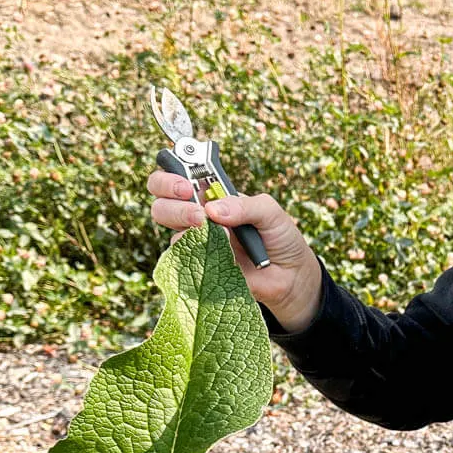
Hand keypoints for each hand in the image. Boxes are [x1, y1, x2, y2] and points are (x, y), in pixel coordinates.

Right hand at [146, 167, 322, 330]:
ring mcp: (196, 242)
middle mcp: (198, 216)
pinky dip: (193, 252)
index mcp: (213, 196)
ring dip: (183, 224)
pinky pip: (182, 258)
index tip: (186, 183)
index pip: (177, 177)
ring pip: (168, 230)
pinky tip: (212, 253)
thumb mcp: (270, 212)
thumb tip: (213, 210)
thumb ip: (244, 205)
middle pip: (161, 203)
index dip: (170, 176)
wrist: (290, 276)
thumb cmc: (280, 238)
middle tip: (198, 211)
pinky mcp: (199, 267)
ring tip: (207, 229)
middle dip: (171, 200)